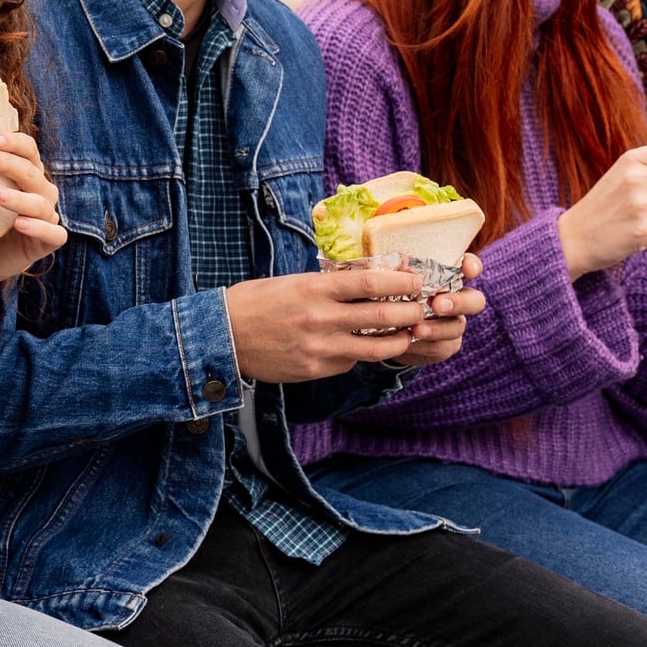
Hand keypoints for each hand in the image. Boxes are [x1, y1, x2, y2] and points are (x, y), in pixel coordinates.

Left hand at [0, 131, 68, 288]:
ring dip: (18, 196)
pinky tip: (19, 223)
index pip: (27, 149)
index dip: (13, 141)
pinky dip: (39, 227)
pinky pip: (54, 233)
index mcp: (25, 172)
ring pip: (41, 202)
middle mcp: (40, 191)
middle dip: (10, 163)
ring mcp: (47, 216)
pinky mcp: (49, 241)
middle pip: (32, 172)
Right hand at [224, 265, 425, 381]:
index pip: (371, 281)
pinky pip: (351, 361)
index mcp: (314, 288)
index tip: (417, 280)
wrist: (224, 336)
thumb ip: (331, 283)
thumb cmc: (258, 301)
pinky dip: (363, 353)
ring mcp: (320, 347)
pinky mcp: (316, 369)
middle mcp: (321, 318)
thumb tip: (373, 277)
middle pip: (383, 315)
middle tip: (422, 308)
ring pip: (377, 347)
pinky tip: (363, 346)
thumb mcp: (294, 281)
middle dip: (411, 312)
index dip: (402, 280)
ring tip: (408, 333)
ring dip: (399, 339)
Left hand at [387, 253, 485, 366]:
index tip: (469, 269)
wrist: (387, 331)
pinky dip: (423, 345)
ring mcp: (453, 324)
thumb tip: (401, 261)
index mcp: (447, 278)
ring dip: (437, 329)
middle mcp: (457, 300)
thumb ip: (400, 272)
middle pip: (475, 301)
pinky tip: (407, 342)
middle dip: (458, 303)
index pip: (469, 268)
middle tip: (437, 305)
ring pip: (456, 327)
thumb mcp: (393, 282)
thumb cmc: (393, 295)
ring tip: (416, 329)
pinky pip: (440, 347)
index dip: (472, 266)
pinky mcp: (445, 346)